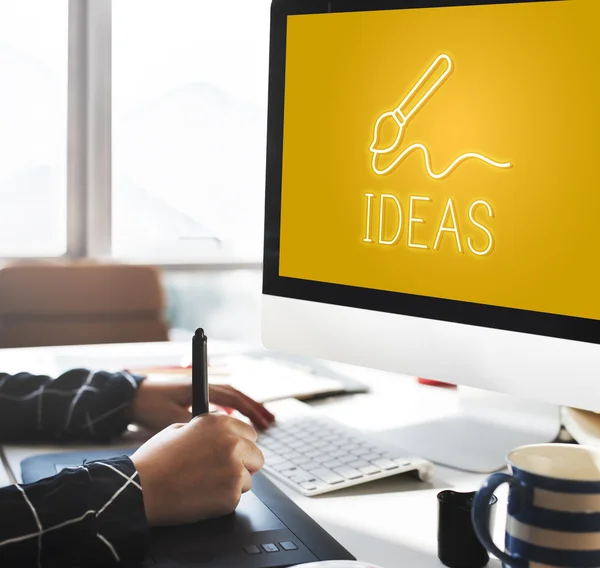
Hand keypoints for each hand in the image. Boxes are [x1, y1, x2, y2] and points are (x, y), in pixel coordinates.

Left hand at [129, 376, 274, 431]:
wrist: (128, 398)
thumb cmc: (149, 406)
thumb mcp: (172, 418)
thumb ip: (195, 427)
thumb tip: (218, 439)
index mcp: (199, 390)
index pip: (233, 397)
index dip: (251, 408)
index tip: (264, 420)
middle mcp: (202, 390)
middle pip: (236, 397)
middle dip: (255, 409)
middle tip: (271, 421)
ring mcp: (198, 396)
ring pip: (230, 401)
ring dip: (246, 412)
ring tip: (262, 422)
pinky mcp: (193, 403)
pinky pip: (220, 406)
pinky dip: (233, 415)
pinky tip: (237, 427)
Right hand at [131, 414, 263, 526]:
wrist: (141, 489)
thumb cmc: (155, 461)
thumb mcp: (180, 429)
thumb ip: (207, 429)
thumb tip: (222, 434)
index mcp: (220, 423)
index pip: (250, 433)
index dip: (241, 445)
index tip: (233, 452)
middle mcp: (232, 442)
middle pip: (256, 456)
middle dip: (243, 465)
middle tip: (219, 472)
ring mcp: (234, 468)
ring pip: (248, 478)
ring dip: (232, 483)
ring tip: (205, 484)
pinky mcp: (232, 493)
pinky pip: (236, 498)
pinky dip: (223, 501)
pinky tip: (202, 496)